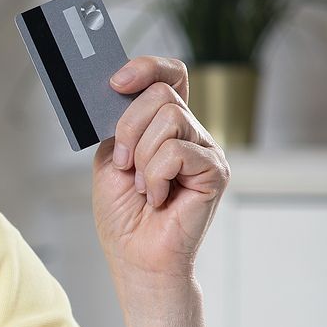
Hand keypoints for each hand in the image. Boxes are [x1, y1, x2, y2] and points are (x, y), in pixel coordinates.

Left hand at [91, 56, 229, 295]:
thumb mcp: (110, 159)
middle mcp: (191, 133)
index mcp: (165, 126)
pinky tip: (157, 198)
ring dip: (142, 157)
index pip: (169, 76)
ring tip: (143, 188)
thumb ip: (119, 125)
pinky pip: (177, 151)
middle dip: (129, 127)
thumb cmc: (124, 216)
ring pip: (169, 119)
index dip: (146, 67)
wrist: (136, 259)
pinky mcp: (216, 171)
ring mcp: (206, 150)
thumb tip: (119, 91)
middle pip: (161, 94)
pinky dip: (155, 176)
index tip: (116, 80)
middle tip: (124, 165)